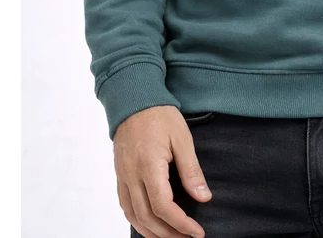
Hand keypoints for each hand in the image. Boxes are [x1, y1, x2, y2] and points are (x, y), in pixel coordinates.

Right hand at [113, 105, 211, 237]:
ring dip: (152, 232)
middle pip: (147, 217)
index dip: (181, 224)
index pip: (163, 206)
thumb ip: (191, 170)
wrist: (134, 99)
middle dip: (169, 234)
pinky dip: (138, 220)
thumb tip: (203, 197)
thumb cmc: (160, 115)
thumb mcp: (182, 138)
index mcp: (149, 166)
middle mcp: (131, 175)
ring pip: (133, 216)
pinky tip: (151, 224)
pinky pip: (125, 205)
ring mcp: (122, 176)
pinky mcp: (119, 174)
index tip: (197, 232)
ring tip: (172, 237)